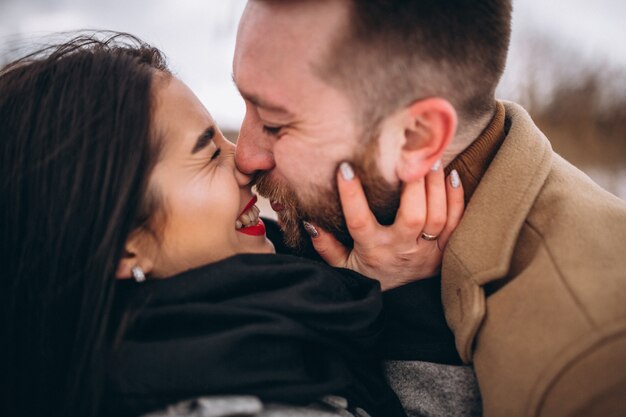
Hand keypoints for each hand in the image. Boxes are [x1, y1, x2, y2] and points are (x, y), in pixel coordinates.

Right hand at [305, 161, 463, 290]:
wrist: (400, 305)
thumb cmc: (369, 275)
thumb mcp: (342, 265)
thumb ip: (326, 245)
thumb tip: (310, 222)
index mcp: (373, 249)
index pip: (359, 221)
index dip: (352, 196)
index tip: (346, 168)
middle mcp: (401, 248)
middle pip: (414, 216)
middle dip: (414, 185)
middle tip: (410, 156)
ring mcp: (426, 250)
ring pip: (438, 216)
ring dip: (436, 186)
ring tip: (431, 158)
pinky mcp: (444, 249)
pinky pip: (456, 223)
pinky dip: (458, 199)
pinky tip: (453, 175)